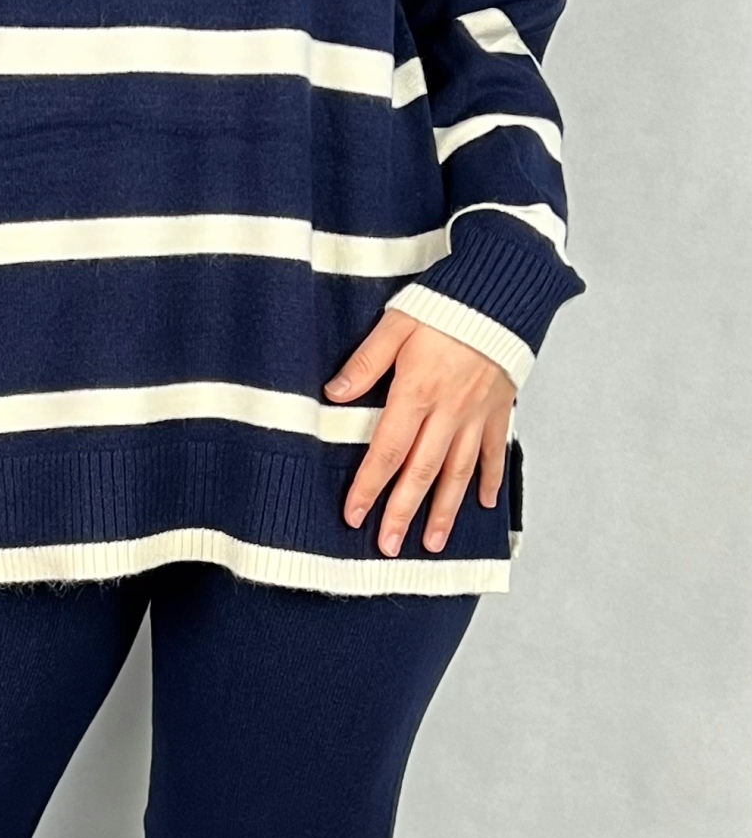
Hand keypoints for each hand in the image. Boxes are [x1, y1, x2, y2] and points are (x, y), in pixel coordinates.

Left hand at [324, 310, 516, 556]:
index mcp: (416, 393)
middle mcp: (448, 412)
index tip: (354, 516)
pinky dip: (490, 480)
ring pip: (458, 473)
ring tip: (431, 543)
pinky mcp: (499, 409)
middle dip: (402, 513)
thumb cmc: (446, 304)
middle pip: (421, 473)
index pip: (386, 451)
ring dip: (444, 511)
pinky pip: (494, 452)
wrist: (503, 291)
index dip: (369, 486)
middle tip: (388, 546)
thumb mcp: (396, 324)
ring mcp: (477, 415)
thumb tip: (334, 394)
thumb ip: (365, 363)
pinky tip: (483, 504)